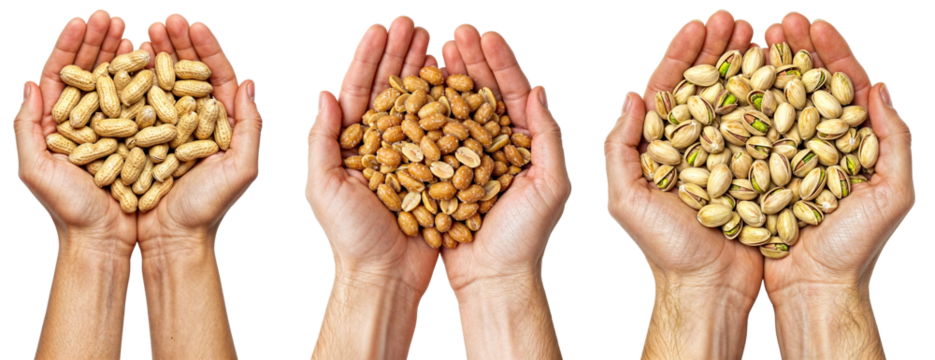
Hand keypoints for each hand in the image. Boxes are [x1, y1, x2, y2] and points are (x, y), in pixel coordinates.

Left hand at [14, 10, 136, 255]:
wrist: (104, 240)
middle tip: (113, 17)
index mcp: (54, 122)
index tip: (84, 20)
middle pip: (90, 70)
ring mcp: (112, 127)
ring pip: (117, 81)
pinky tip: (157, 63)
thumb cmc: (68, 210)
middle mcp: (83, 120)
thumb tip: (30, 84)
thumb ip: (28, 127)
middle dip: (99, 40)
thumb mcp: (36, 169)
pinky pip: (144, 104)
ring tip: (136, 30)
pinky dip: (149, 81)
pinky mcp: (138, 139)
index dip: (70, 44)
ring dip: (124, 54)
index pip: (60, 72)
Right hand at [135, 13, 261, 256]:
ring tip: (142, 29)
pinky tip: (122, 59)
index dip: (207, 48)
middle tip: (164, 19)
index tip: (193, 24)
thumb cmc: (209, 209)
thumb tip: (249, 83)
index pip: (218, 75)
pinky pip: (134, 101)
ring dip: (154, 53)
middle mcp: (196, 121)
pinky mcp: (139, 137)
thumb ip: (250, 126)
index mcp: (224, 124)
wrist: (169, 240)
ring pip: (161, 81)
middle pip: (189, 72)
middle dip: (178, 42)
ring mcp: (167, 127)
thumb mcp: (241, 168)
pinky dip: (129, 78)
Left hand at [303, 15, 439, 293]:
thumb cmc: (349, 238)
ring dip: (424, 70)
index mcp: (349, 143)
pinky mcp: (435, 169)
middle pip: (389, 89)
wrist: (386, 277)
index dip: (369, 58)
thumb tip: (326, 93)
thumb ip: (322, 140)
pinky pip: (444, 130)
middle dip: (400, 54)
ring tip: (435, 40)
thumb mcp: (323, 187)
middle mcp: (379, 144)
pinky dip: (449, 103)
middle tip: (412, 23)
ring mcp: (408, 155)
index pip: (358, 90)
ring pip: (417, 103)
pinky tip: (457, 80)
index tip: (381, 28)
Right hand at [435, 24, 573, 293]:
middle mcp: (499, 145)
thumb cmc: (527, 238)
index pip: (515, 92)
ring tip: (434, 47)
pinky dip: (426, 109)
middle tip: (456, 30)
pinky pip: (434, 134)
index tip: (484, 34)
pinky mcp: (445, 172)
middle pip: (485, 92)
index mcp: (528, 143)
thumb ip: (548, 136)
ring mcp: (470, 157)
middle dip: (471, 60)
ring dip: (448, 76)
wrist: (493, 279)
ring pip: (457, 107)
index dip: (501, 62)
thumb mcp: (550, 185)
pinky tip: (415, 87)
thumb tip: (539, 89)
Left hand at [603, 13, 763, 300]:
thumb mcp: (626, 197)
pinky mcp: (758, 169)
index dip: (682, 52)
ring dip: (748, 63)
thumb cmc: (664, 248)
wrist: (709, 287)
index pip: (669, 86)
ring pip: (738, 98)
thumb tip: (633, 94)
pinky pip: (768, 127)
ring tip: (763, 34)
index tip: (700, 23)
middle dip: (719, 48)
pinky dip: (776, 97)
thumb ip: (622, 145)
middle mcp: (693, 144)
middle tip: (736, 19)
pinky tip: (786, 73)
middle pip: (705, 84)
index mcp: (659, 145)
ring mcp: (727, 155)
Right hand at [761, 13, 915, 301]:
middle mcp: (817, 143)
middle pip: (806, 85)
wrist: (812, 287)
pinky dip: (736, 106)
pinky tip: (724, 85)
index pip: (845, 84)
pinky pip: (744, 133)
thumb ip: (894, 140)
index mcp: (854, 141)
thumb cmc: (856, 247)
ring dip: (763, 69)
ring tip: (749, 41)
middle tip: (779, 21)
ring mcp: (784, 155)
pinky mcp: (754, 172)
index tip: (814, 24)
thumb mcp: (892, 193)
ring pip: (773, 102)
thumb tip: (880, 88)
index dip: (831, 51)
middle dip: (795, 49)